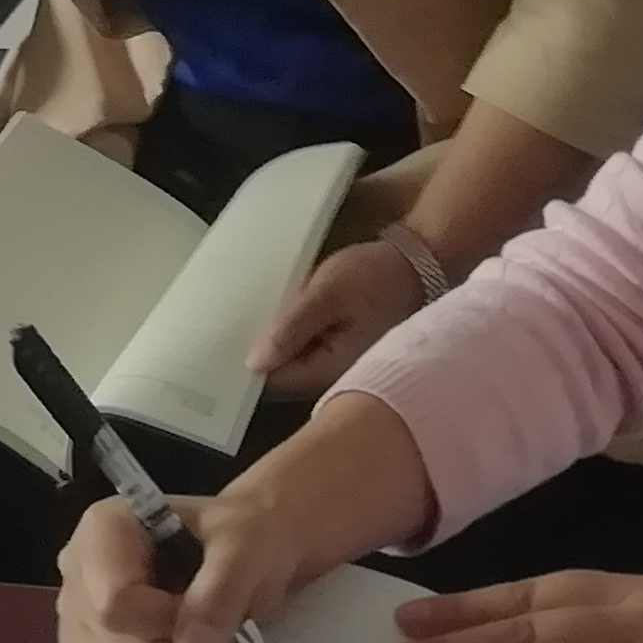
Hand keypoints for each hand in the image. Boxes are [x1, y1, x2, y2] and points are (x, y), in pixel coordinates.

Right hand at [58, 485, 336, 642]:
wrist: (247, 555)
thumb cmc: (245, 539)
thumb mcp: (249, 547)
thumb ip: (222, 590)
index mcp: (103, 529)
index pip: (114, 603)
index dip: (167, 621)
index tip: (203, 609)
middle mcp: (77, 571)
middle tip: (209, 625)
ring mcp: (75, 618)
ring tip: (194, 637)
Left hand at [250, 238, 431, 396]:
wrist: (416, 262)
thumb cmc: (373, 276)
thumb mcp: (326, 296)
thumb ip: (291, 330)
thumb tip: (254, 364)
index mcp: (333, 370)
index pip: (277, 381)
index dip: (252, 363)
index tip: (226, 342)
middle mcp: (338, 375)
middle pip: (286, 373)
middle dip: (263, 351)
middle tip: (234, 322)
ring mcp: (342, 361)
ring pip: (297, 359)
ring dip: (278, 339)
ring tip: (255, 312)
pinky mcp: (343, 345)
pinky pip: (309, 346)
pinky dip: (295, 331)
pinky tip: (282, 310)